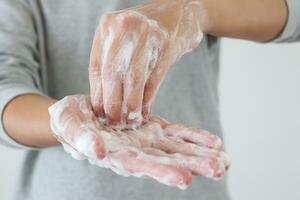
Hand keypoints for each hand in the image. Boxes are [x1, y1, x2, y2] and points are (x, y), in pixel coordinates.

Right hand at [49, 95, 229, 188]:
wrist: (80, 113)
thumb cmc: (69, 122)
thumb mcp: (68, 127)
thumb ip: (80, 138)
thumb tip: (96, 150)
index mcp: (115, 155)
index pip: (140, 166)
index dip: (161, 172)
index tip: (183, 178)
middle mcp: (135, 152)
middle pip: (166, 161)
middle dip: (192, 166)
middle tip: (218, 169)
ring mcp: (146, 140)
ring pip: (176, 149)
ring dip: (200, 155)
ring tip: (224, 160)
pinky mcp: (152, 127)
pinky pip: (176, 133)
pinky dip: (194, 137)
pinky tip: (214, 142)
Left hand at [89, 0, 203, 127]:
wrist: (182, 11)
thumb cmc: (149, 32)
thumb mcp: (125, 39)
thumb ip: (114, 63)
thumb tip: (106, 102)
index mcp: (107, 26)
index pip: (96, 67)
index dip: (98, 93)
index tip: (100, 112)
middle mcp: (124, 27)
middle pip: (112, 74)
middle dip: (112, 103)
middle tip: (114, 121)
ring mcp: (146, 34)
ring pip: (133, 78)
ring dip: (130, 104)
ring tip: (130, 120)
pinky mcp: (167, 44)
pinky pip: (153, 78)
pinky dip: (148, 98)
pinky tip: (145, 110)